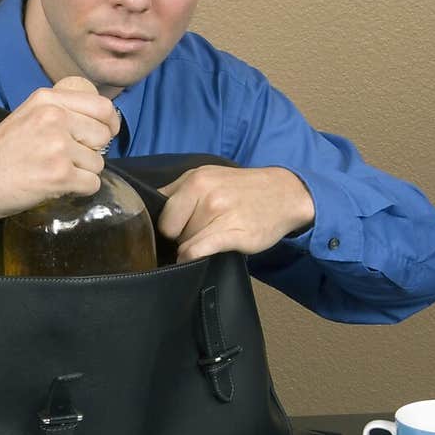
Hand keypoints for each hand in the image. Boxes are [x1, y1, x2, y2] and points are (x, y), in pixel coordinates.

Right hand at [0, 76, 120, 219]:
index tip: (106, 133)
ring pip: (98, 163)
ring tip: (55, 173)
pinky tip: (58, 186)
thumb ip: (60, 111)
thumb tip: (100, 123)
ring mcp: (58, 147)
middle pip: (103, 135)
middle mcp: (55, 118)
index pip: (101, 106)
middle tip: (69, 159)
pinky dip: (79, 189)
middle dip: (92, 151)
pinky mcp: (59, 175)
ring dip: (83, 173)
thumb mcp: (28, 114)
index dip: (110, 123)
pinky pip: (91, 184)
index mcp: (48, 100)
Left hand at [158, 165, 314, 260]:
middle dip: (180, 237)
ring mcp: (220, 213)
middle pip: (171, 230)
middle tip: (198, 234)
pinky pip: (199, 250)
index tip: (178, 230)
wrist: (284, 194)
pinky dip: (193, 257)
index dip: (167, 226)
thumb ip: (180, 191)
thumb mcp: (208, 177)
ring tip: (213, 237)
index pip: (161, 213)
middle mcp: (205, 193)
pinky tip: (198, 257)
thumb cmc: (242, 189)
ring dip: (194, 247)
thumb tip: (150, 209)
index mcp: (195, 179)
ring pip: (185, 243)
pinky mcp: (234, 233)